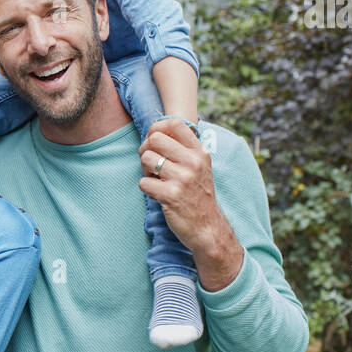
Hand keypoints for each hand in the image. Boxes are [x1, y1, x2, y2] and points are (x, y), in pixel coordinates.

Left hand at [138, 118, 242, 290]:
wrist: (208, 228)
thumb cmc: (198, 195)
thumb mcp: (200, 167)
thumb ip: (184, 149)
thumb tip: (155, 132)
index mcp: (199, 152)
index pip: (175, 123)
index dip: (157, 129)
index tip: (155, 143)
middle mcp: (193, 162)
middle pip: (155, 139)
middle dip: (146, 150)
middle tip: (151, 165)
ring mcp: (182, 178)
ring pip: (146, 159)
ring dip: (145, 171)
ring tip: (155, 180)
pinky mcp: (171, 195)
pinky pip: (143, 182)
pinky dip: (146, 189)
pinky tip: (158, 195)